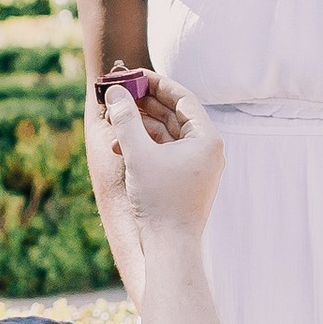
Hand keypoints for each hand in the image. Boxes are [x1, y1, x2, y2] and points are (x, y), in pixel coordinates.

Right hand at [88, 68, 223, 247]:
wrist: (170, 249)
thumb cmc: (159, 202)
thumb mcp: (138, 154)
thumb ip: (125, 119)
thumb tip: (115, 91)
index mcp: (207, 139)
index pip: (183, 98)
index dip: (157, 83)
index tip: (134, 74)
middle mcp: (208, 150)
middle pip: (175, 115)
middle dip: (145, 104)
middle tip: (120, 92)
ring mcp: (198, 167)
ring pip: (167, 135)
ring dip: (140, 126)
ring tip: (114, 118)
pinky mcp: (186, 180)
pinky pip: (165, 154)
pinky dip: (145, 147)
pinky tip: (120, 147)